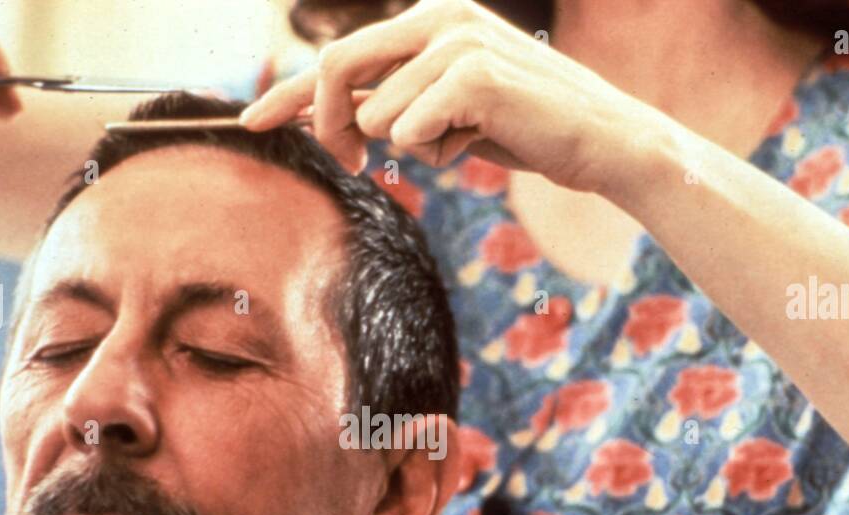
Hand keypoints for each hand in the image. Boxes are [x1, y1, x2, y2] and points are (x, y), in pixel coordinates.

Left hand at [239, 0, 654, 195]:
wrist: (597, 141)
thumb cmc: (522, 128)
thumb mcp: (446, 112)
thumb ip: (392, 103)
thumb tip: (327, 117)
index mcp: (429, 20)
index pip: (341, 54)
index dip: (290, 92)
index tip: (250, 120)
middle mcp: (438, 17)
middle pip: (338, 68)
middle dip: (329, 125)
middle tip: (347, 163)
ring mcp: (455, 40)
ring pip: (378, 114)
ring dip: (413, 146)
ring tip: (464, 140)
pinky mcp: (473, 72)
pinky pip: (412, 131)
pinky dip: (440, 152)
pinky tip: (479, 142)